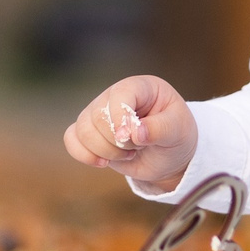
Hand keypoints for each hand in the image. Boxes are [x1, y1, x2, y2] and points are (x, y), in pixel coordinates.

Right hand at [63, 75, 199, 192]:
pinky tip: (103, 163)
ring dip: (105, 150)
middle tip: (138, 147)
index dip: (121, 118)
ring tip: (128, 154)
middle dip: (117, 141)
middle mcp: (115, 96)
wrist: (169, 155)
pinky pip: (71, 139)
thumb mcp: (178, 131)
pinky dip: (83, 154)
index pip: (120, 94)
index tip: (132, 140)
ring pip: (82, 130)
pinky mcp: (90, 133)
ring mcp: (99, 113)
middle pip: (98, 116)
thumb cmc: (176, 135)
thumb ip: (160, 129)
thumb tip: (136, 133)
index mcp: (140, 87)